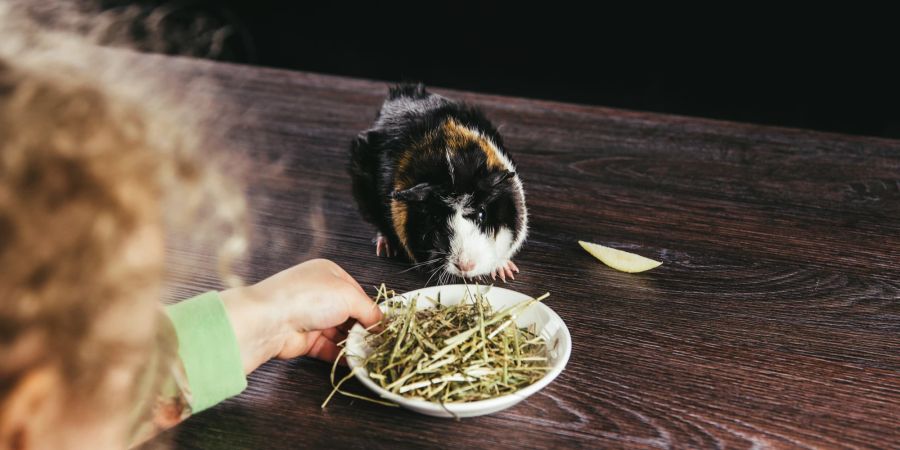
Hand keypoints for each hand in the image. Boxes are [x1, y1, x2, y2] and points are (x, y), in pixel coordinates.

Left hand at [219, 259, 381, 373]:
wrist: (269, 321)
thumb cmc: (308, 297)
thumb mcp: (348, 296)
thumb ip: (369, 310)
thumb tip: (381, 323)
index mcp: (329, 273)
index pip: (358, 292)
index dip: (372, 309)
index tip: (384, 325)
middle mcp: (319, 293)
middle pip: (350, 313)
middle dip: (364, 328)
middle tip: (380, 342)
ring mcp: (311, 316)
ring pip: (340, 332)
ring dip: (354, 343)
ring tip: (370, 353)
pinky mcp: (305, 339)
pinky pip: (329, 348)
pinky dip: (341, 355)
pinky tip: (355, 361)